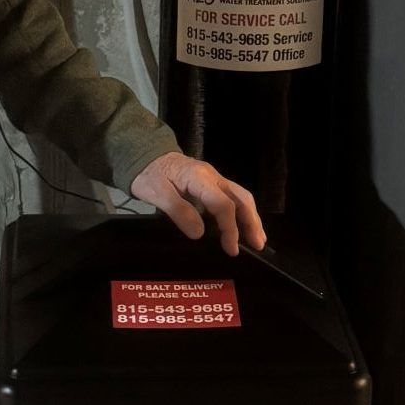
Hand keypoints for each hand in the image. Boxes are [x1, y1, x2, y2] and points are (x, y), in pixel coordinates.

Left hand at [130, 151, 266, 256]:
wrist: (146, 156)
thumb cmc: (149, 175)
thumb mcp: (155, 193)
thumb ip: (178, 211)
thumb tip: (199, 233)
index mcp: (200, 178)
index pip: (223, 204)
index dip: (230, 228)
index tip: (231, 248)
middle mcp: (213, 177)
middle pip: (241, 198)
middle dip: (251, 222)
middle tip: (258, 245)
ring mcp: (214, 179)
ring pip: (241, 197)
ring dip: (251, 218)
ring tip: (258, 239)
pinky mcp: (212, 184)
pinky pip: (233, 197)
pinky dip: (243, 213)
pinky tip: (244, 226)